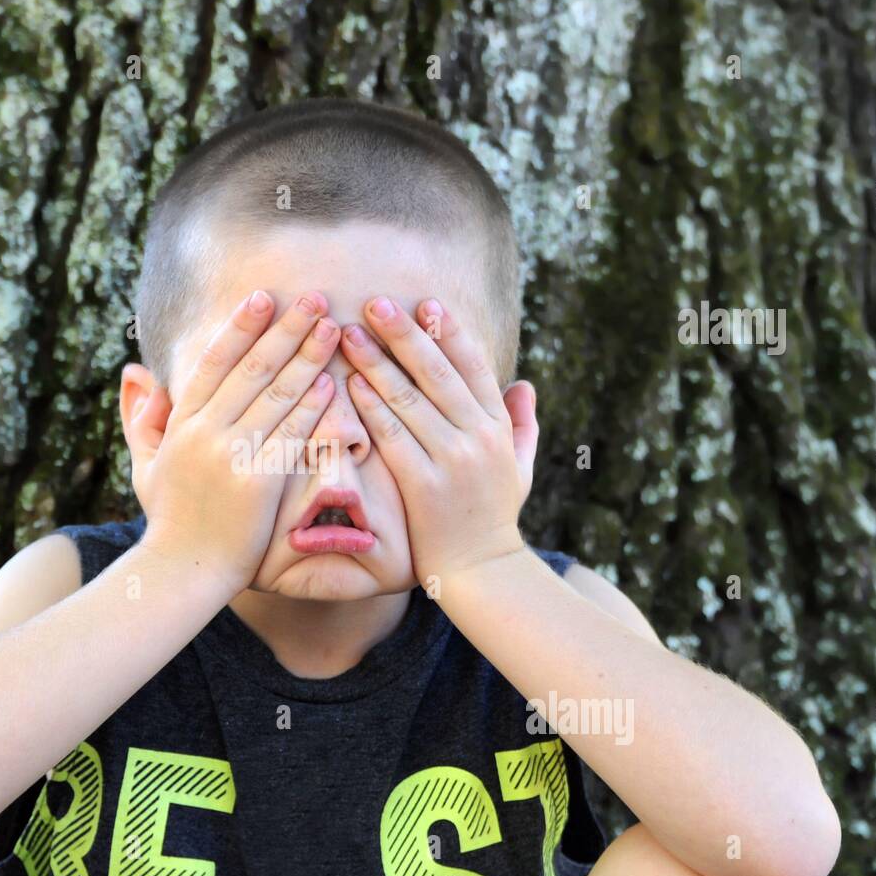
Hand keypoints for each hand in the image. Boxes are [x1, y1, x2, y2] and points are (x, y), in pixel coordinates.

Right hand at [134, 290, 340, 594]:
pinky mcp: (259, 481)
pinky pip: (292, 436)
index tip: (263, 298)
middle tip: (315, 298)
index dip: (241, 327)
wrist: (184, 570)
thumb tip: (134, 371)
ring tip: (332, 329)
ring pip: (277, 396)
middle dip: (286, 329)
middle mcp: (206, 432)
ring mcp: (233, 455)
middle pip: (253, 368)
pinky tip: (332, 384)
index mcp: (181, 423)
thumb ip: (141, 416)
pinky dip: (313, 408)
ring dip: (308, 358)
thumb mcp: (143, 463)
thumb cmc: (168, 518)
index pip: (214, 362)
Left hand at [339, 295, 537, 583]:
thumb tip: (524, 385)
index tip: (425, 303)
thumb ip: (523, 424)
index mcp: (498, 427)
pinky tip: (351, 383)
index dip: (449, 332)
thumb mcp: (520, 468)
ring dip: (377, 362)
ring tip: (350, 333)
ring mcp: (451, 460)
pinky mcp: (423, 485)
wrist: (481, 571)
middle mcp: (477, 438)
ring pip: (409, 399)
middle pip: (437, 374)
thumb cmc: (494, 517)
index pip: (473, 367)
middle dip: (404, 334)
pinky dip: (371, 407)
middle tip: (374, 304)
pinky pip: (392, 436)